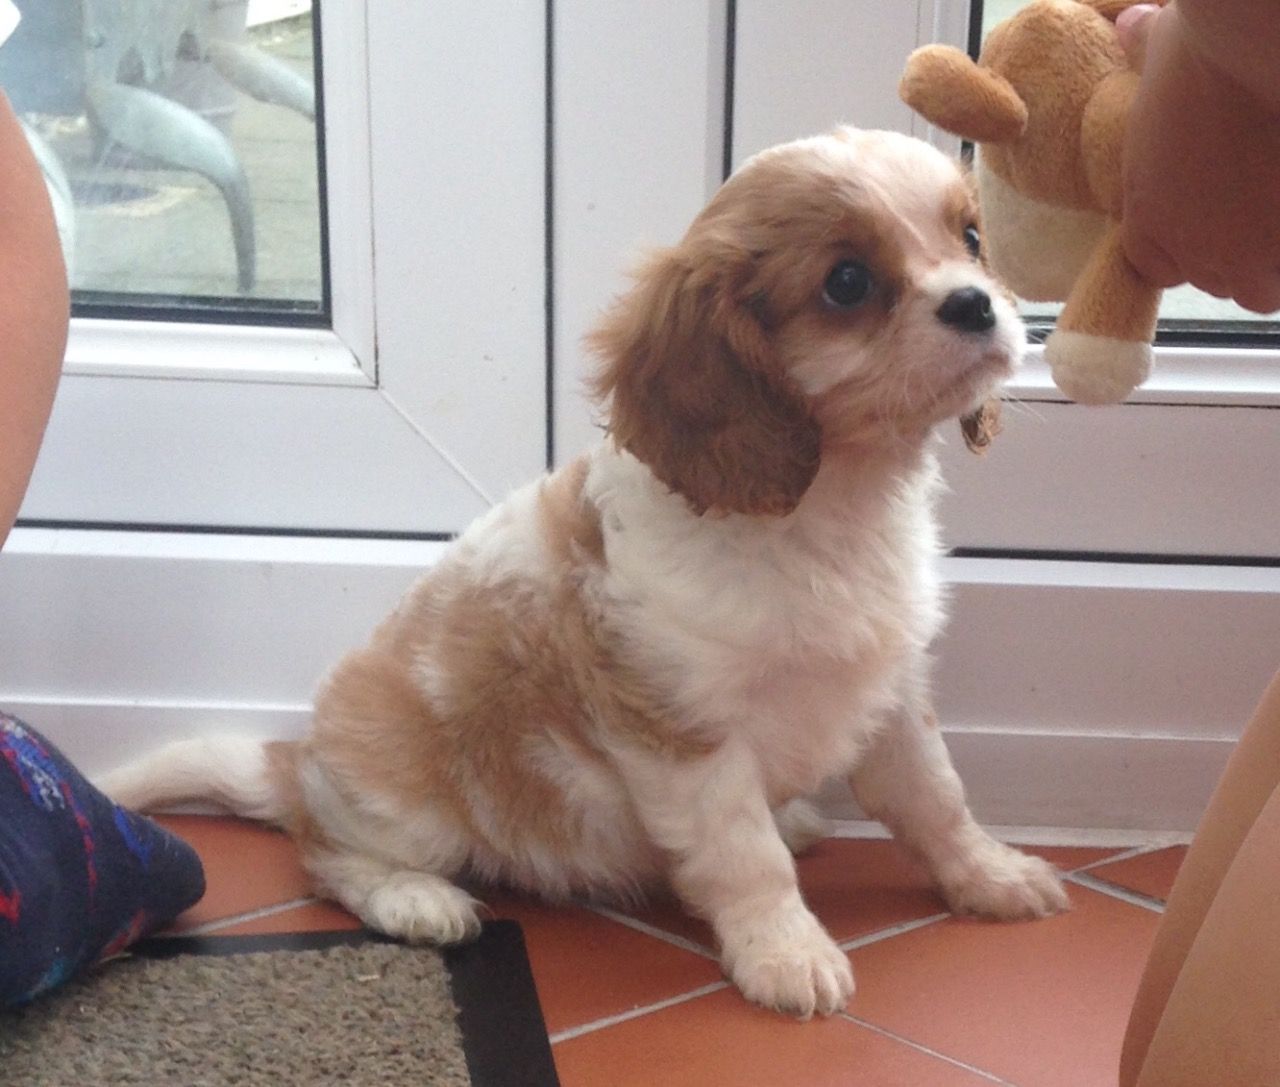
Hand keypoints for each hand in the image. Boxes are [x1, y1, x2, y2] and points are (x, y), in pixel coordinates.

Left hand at [1118, 3, 1279, 313]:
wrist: (1264, 54)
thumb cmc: (1210, 47)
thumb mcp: (1164, 49)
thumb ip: (1145, 52)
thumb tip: (1130, 24)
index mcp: (1147, 221)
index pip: (1155, 265)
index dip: (1183, 242)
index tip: (1206, 212)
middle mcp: (1195, 253)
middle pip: (1214, 278)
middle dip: (1233, 248)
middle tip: (1253, 203)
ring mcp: (1251, 261)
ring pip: (1260, 287)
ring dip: (1269, 256)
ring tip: (1271, 210)